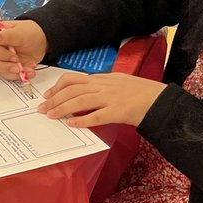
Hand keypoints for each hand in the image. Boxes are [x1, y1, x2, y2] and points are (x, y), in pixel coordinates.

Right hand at [0, 20, 46, 82]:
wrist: (41, 43)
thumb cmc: (30, 33)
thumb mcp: (21, 33)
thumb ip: (7, 36)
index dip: (0, 54)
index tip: (14, 56)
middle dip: (5, 65)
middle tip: (18, 65)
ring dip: (13, 72)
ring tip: (26, 69)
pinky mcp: (3, 66)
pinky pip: (5, 74)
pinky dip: (17, 75)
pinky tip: (27, 71)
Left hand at [39, 71, 166, 127]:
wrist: (160, 100)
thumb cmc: (140, 92)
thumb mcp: (117, 83)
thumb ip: (100, 87)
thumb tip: (82, 94)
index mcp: (102, 78)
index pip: (73, 79)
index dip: (57, 87)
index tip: (47, 95)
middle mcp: (103, 86)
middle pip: (72, 90)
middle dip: (54, 99)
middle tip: (42, 108)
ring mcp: (110, 98)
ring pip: (80, 101)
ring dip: (62, 108)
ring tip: (51, 115)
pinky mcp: (118, 111)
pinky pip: (96, 116)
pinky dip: (82, 119)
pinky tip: (71, 123)